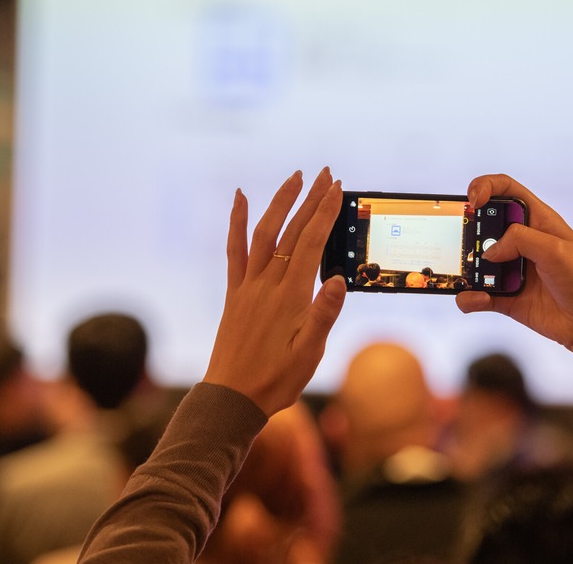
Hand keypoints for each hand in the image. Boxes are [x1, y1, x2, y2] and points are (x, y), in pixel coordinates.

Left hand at [204, 168, 345, 416]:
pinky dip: (237, 221)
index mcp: (290, 296)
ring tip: (294, 178)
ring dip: (280, 202)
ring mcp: (248, 286)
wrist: (233, 398)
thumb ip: (324, 314)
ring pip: (264, 232)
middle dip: (310, 199)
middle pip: (291, 231)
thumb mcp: (310, 353)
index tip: (337, 188)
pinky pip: (235, 250)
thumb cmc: (276, 379)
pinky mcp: (236, 293)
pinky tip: (240, 198)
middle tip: (325, 174)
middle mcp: (267, 284)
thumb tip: (339, 280)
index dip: (325, 212)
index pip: (312, 243)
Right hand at [457, 174, 572, 370]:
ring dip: (468, 268)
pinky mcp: (508, 297)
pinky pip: (480, 294)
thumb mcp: (556, 250)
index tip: (474, 201)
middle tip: (467, 244)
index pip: (506, 190)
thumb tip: (490, 252)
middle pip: (485, 226)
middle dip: (470, 231)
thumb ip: (520, 240)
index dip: (486, 187)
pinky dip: (471, 297)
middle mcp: (523, 242)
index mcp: (538, 221)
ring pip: (478, 262)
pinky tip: (473, 299)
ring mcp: (514, 270)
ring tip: (467, 276)